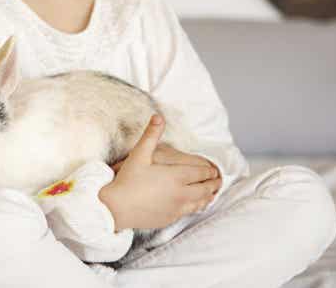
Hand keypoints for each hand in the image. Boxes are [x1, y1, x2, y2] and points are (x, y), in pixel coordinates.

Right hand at [98, 115, 221, 230]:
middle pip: (205, 188)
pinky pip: (189, 212)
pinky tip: (195, 205)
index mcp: (176, 176)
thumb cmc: (127, 180)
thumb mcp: (139, 154)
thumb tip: (158, 116)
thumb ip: (151, 135)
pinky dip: (197, 207)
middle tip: (219, 181)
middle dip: (214, 184)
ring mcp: (177, 208)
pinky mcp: (170, 218)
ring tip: (212, 194)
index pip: (201, 173)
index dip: (210, 171)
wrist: (116, 208)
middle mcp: (181, 193)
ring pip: (200, 202)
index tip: (215, 170)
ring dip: (208, 197)